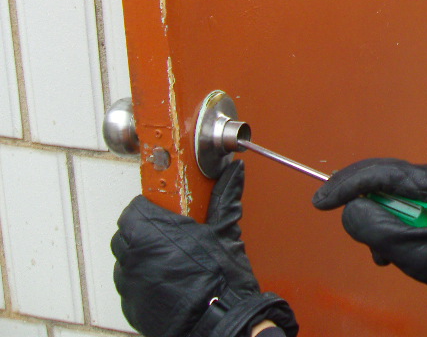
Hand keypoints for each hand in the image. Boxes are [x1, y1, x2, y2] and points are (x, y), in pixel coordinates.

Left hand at [111, 161, 297, 336]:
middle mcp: (134, 255)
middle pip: (127, 233)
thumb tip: (233, 173)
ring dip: (142, 255)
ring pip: (126, 260)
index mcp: (153, 231)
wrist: (218, 323)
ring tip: (171, 259)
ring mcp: (130, 283)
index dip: (151, 207)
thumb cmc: (220, 280)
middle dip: (145, 230)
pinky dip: (144, 280)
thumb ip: (225, 197)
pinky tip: (169, 281)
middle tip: (170, 232)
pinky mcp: (131, 305)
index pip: (135, 208)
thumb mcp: (225, 232)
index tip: (166, 208)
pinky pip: (131, 285)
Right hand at [313, 158, 426, 322]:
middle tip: (360, 235)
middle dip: (368, 208)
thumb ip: (375, 227)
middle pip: (387, 181)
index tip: (321, 200)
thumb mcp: (413, 250)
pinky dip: (401, 224)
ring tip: (390, 254)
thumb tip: (350, 211)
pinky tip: (403, 249)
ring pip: (398, 195)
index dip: (346, 185)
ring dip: (386, 223)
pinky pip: (413, 203)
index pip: (380, 172)